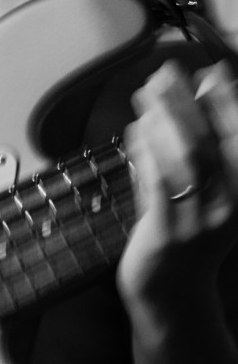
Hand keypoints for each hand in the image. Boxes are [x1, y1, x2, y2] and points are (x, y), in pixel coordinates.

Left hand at [117, 58, 237, 321]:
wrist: (174, 291)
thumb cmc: (188, 230)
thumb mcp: (210, 191)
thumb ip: (208, 147)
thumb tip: (201, 91)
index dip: (229, 102)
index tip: (213, 71)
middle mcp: (230, 208)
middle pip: (208, 142)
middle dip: (186, 101)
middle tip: (166, 72)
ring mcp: (197, 223)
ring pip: (181, 159)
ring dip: (162, 119)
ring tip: (147, 94)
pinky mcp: (165, 234)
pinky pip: (155, 182)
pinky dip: (145, 150)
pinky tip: (136, 130)